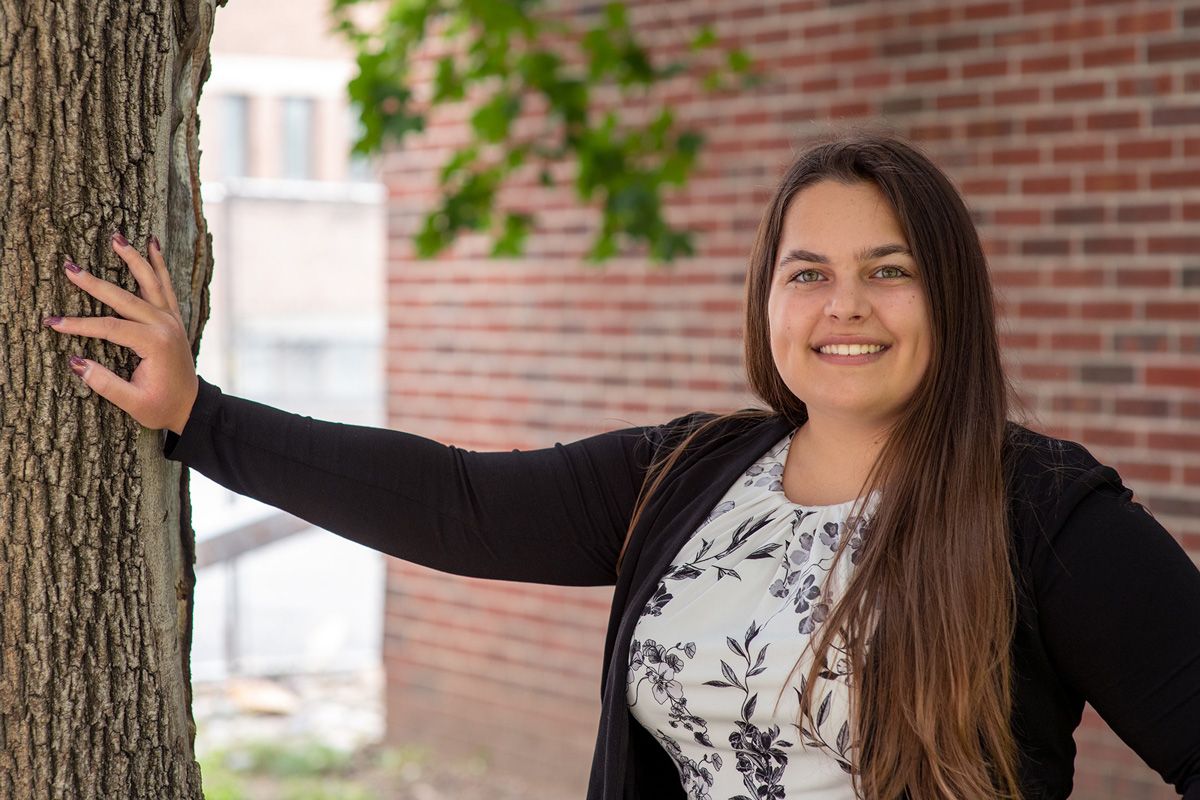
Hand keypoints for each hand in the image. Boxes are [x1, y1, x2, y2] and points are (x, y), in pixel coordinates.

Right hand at [43, 232, 199, 435]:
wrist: (191, 406)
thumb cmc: (162, 407)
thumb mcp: (133, 403)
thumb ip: (105, 384)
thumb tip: (76, 362)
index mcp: (155, 345)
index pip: (110, 328)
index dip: (80, 325)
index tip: (53, 323)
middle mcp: (165, 326)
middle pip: (125, 298)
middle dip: (94, 283)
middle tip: (69, 266)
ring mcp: (172, 319)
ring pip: (151, 282)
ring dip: (133, 258)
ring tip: (117, 237)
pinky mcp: (173, 318)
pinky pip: (165, 285)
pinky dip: (159, 264)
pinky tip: (152, 243)